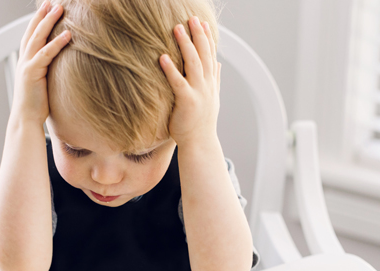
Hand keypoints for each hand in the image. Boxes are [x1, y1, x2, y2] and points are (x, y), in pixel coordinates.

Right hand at [11, 0, 70, 124]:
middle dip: (42, 15)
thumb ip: (48, 72)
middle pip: (33, 31)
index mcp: (26, 62)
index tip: (47, 8)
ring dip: (49, 21)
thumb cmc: (36, 106)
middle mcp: (24, 60)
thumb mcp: (43, 84)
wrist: (25, 120)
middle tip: (51, 2)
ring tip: (60, 8)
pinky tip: (68, 34)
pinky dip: (57, 43)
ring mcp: (27, 65)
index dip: (38, 21)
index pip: (31, 36)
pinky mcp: (32, 73)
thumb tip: (62, 67)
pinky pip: (46, 54)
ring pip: (38, 38)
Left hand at [159, 16, 220, 145]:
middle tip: (190, 18)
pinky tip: (162, 57)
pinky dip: (171, 69)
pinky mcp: (187, 102)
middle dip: (198, 35)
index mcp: (211, 83)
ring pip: (194, 63)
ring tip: (177, 28)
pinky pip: (178, 82)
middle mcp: (207, 85)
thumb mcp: (210, 98)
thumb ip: (214, 79)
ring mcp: (199, 93)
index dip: (207, 38)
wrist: (199, 144)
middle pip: (204, 54)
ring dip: (185, 45)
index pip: (211, 55)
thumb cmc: (200, 123)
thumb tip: (218, 63)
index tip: (202, 23)